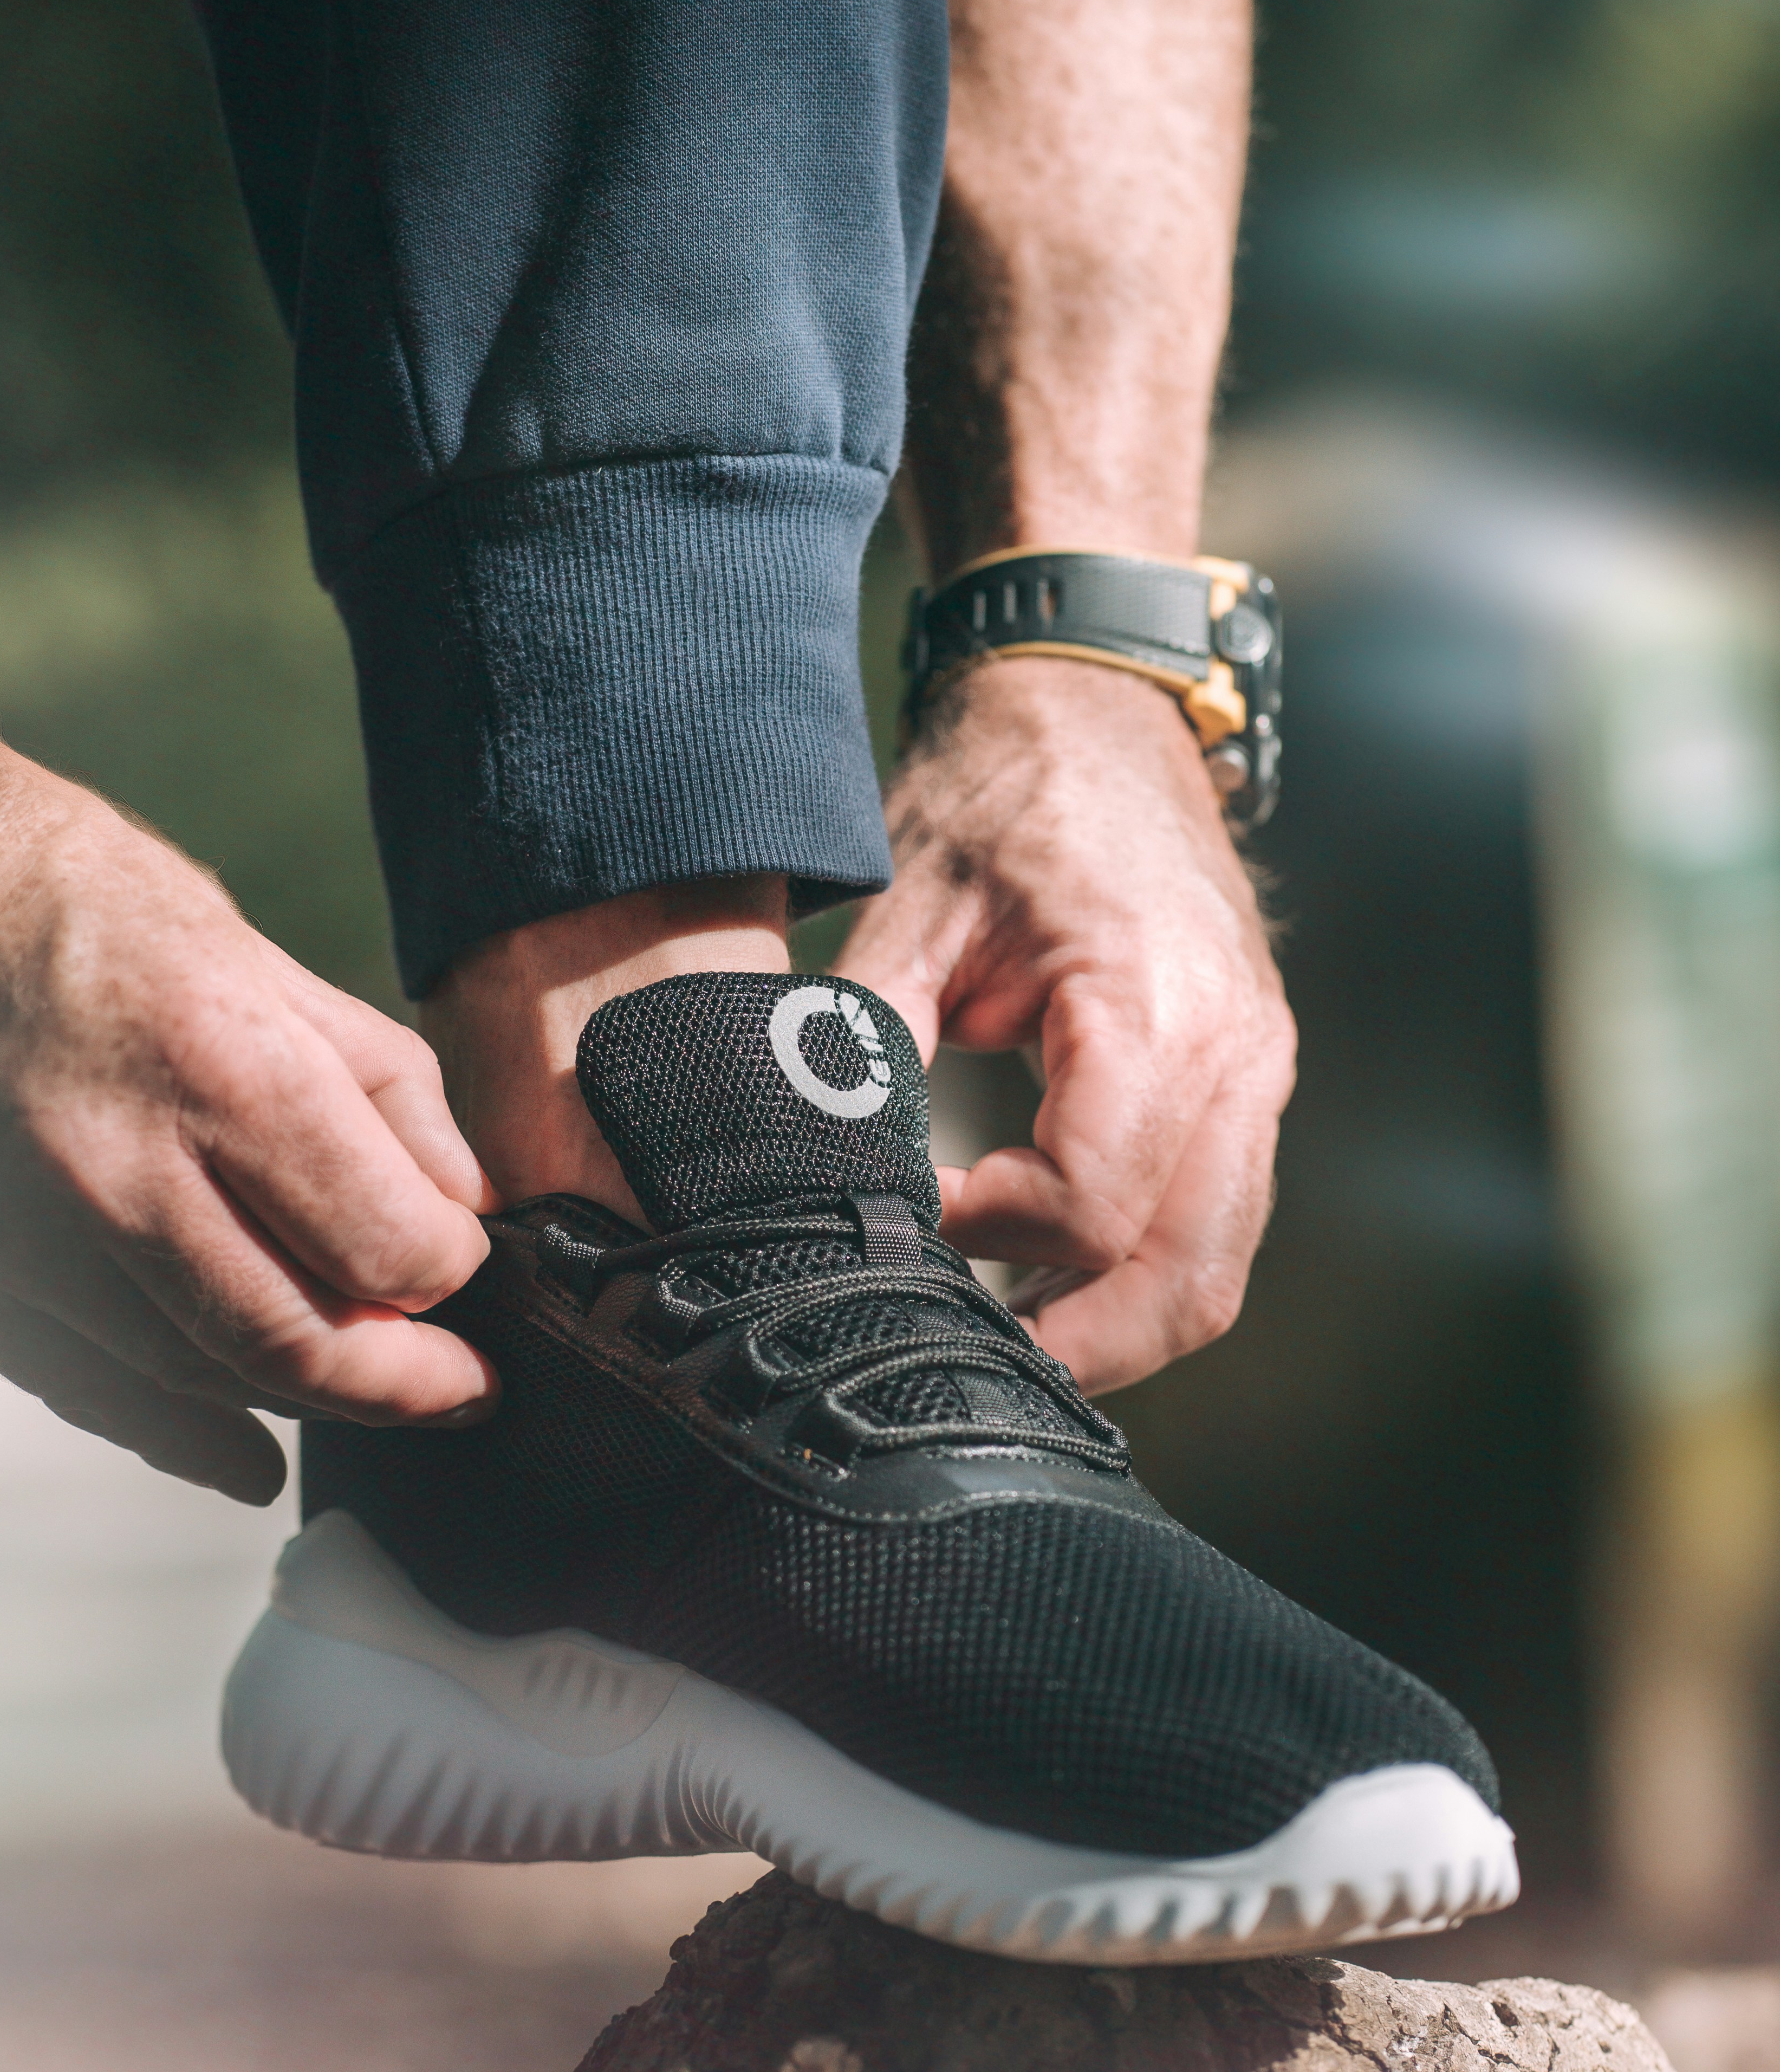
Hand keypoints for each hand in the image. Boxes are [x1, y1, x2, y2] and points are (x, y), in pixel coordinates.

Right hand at [0, 714, 496, 1503]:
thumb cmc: (49, 881)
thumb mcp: (243, 941)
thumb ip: (368, 1075)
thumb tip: (463, 1191)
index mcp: (216, 1065)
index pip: (387, 1242)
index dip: (453, 1273)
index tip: (473, 1270)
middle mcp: (119, 1172)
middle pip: (302, 1344)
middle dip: (409, 1386)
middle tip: (466, 1390)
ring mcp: (22, 1238)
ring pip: (200, 1379)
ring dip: (305, 1405)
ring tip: (375, 1395)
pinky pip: (90, 1390)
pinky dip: (183, 1436)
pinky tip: (248, 1455)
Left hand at [837, 655, 1293, 1394]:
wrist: (1095, 703)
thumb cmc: (1003, 792)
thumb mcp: (912, 903)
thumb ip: (864, 1038)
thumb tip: (810, 1165)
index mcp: (1157, 1007)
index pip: (1088, 1203)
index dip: (985, 1237)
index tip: (906, 1213)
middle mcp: (1238, 1054)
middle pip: (1186, 1274)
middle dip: (1078, 1345)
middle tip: (968, 1367)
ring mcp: (1261, 1072)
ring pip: (1215, 1264)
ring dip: (1116, 1323)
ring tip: (1005, 1340)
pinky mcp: (1250, 1081)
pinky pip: (1216, 1217)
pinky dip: (1140, 1268)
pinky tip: (1047, 1277)